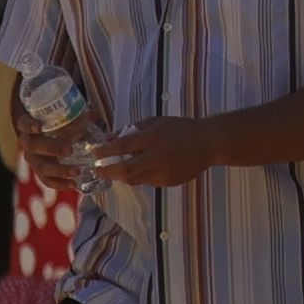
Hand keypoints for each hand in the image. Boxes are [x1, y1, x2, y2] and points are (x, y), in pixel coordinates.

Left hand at [73, 111, 226, 188]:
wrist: (209, 143)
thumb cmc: (181, 128)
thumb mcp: (156, 122)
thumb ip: (132, 129)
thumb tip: (109, 139)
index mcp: (153, 138)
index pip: (122, 147)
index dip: (104, 152)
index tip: (94, 154)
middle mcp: (156, 157)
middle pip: (125, 170)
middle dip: (107, 172)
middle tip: (98, 170)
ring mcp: (163, 172)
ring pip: (135, 179)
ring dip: (124, 175)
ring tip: (122, 168)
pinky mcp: (168, 182)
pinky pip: (148, 181)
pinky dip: (142, 176)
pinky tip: (148, 168)